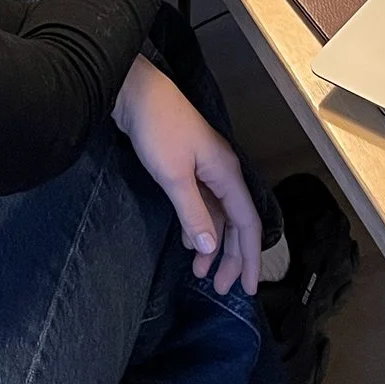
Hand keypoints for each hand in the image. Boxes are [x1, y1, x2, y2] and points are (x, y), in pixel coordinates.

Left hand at [114, 58, 262, 294]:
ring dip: (212, 244)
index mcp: (227, 173)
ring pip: (218, 215)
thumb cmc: (157, 130)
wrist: (135, 94)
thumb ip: (193, 213)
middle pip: (236, 222)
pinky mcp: (188, 167)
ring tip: (200, 273)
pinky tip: (190, 242)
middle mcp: (222, 172)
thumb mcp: (174, 177)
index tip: (248, 287)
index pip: (248, 223)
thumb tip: (211, 246)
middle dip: (231, 257)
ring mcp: (206, 169)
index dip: (249, 257)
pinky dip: (199, 225)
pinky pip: (203, 205)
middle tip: (221, 290)